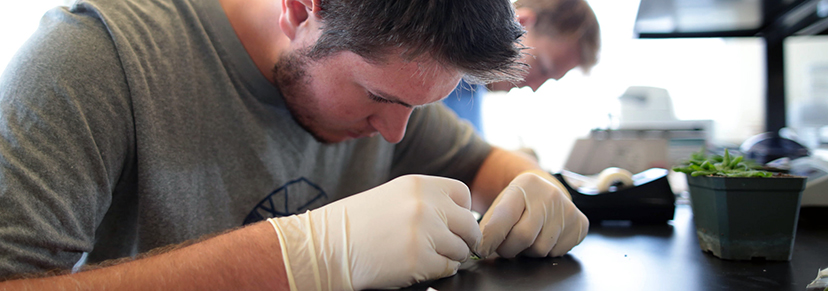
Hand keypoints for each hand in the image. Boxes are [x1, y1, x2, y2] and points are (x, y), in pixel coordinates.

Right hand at [268, 175, 480, 290]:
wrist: (328, 247)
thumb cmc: (357, 224)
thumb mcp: (393, 196)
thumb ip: (425, 200)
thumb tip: (458, 217)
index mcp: (419, 184)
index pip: (462, 193)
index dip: (461, 211)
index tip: (454, 223)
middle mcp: (426, 205)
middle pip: (468, 223)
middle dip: (463, 238)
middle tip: (451, 246)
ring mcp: (425, 232)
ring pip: (460, 249)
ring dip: (449, 256)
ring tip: (427, 256)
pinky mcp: (420, 260)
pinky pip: (447, 268)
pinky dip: (438, 271)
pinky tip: (419, 266)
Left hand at [476, 172, 588, 257]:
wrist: (547, 191)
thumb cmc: (520, 201)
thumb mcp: (503, 202)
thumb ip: (490, 223)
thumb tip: (481, 247)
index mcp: (525, 185)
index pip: (504, 218)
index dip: (491, 238)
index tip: (482, 249)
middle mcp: (550, 194)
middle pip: (523, 237)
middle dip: (508, 248)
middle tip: (504, 245)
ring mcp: (568, 209)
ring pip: (540, 249)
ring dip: (528, 250)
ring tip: (527, 237)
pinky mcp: (580, 223)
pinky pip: (557, 252)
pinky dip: (546, 251)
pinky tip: (544, 236)